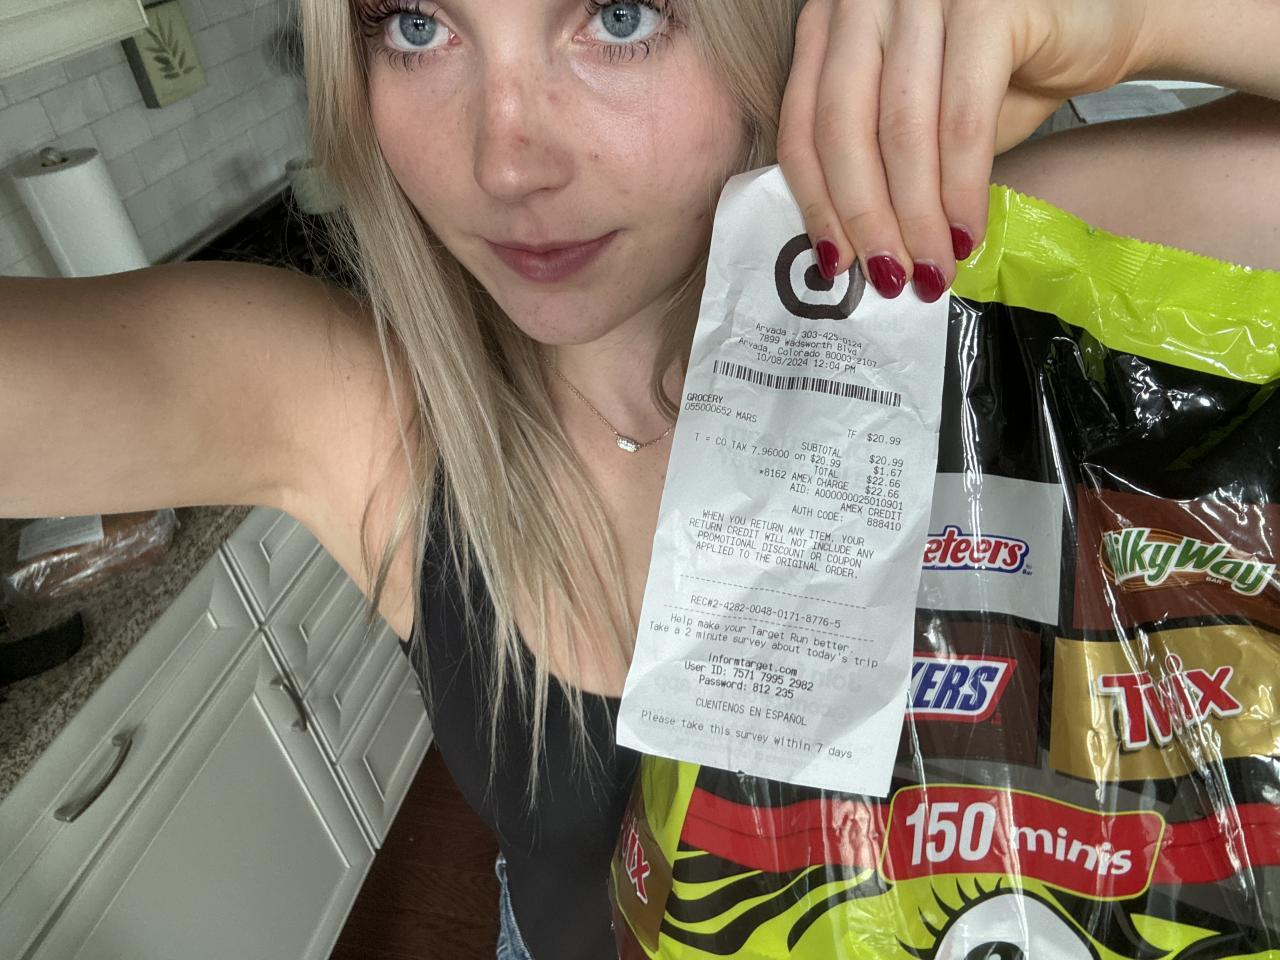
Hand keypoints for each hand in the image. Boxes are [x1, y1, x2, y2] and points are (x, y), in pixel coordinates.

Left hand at [777, 0, 1151, 301]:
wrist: (1102, 21)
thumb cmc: (1001, 73)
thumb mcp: (920, 116)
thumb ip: (876, 161)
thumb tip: (851, 248)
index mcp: (831, 21)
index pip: (802, 123)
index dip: (816, 202)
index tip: (836, 262)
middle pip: (841, 128)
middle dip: (864, 217)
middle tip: (887, 277)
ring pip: (901, 131)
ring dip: (915, 216)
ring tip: (930, 268)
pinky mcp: (987, 6)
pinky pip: (962, 122)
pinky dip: (961, 189)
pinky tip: (966, 233)